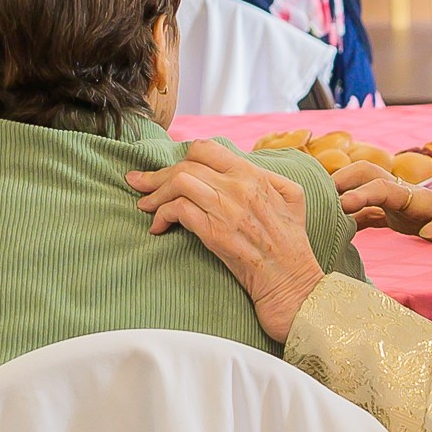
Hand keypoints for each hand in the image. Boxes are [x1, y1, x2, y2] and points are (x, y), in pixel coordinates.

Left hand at [129, 140, 325, 341]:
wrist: (292, 283)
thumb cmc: (292, 243)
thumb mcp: (292, 196)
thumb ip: (268, 174)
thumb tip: (240, 163)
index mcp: (254, 175)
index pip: (207, 149)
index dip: (182, 157)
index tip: (168, 169)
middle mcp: (238, 187)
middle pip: (186, 165)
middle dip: (157, 175)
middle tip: (139, 183)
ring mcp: (226, 210)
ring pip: (179, 184)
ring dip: (155, 194)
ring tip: (145, 206)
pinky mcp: (215, 234)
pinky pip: (179, 211)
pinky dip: (162, 216)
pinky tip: (158, 227)